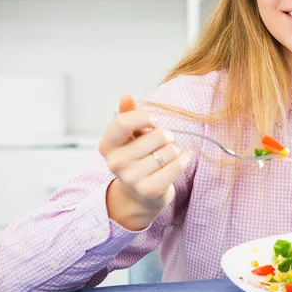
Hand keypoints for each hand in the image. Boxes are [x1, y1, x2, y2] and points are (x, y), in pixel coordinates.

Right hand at [100, 95, 192, 229]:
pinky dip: (184, 159)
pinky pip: (177, 165)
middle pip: (156, 135)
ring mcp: (131, 178)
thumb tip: (126, 96)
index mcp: (107, 145)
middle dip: (167, 135)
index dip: (145, 117)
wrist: (140, 194)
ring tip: (167, 155)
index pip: (123, 122)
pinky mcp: (148, 190)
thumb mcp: (131, 135)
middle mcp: (115, 163)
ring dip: (175, 149)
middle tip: (164, 142)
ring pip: (170, 150)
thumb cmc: (138, 157)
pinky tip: (181, 158)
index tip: (154, 121)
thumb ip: (128, 114)